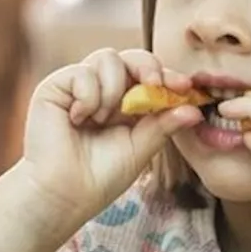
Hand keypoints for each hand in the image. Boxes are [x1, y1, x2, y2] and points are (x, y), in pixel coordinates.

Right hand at [21, 48, 201, 221]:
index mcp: (126, 104)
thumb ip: (164, 125)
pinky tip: (79, 119)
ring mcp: (78, 86)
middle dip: (148, 66)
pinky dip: (88, 96)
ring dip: (113, 89)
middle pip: (131, 57)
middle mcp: (103, 90)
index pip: (150, 77)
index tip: (185, 86)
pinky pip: (82, 72)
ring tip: (103, 119)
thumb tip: (195, 110)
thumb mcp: (140, 148)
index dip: (168, 76)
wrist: (64, 194)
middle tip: (154, 84)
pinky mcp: (55, 87)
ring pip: (108, 58)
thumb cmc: (100, 177)